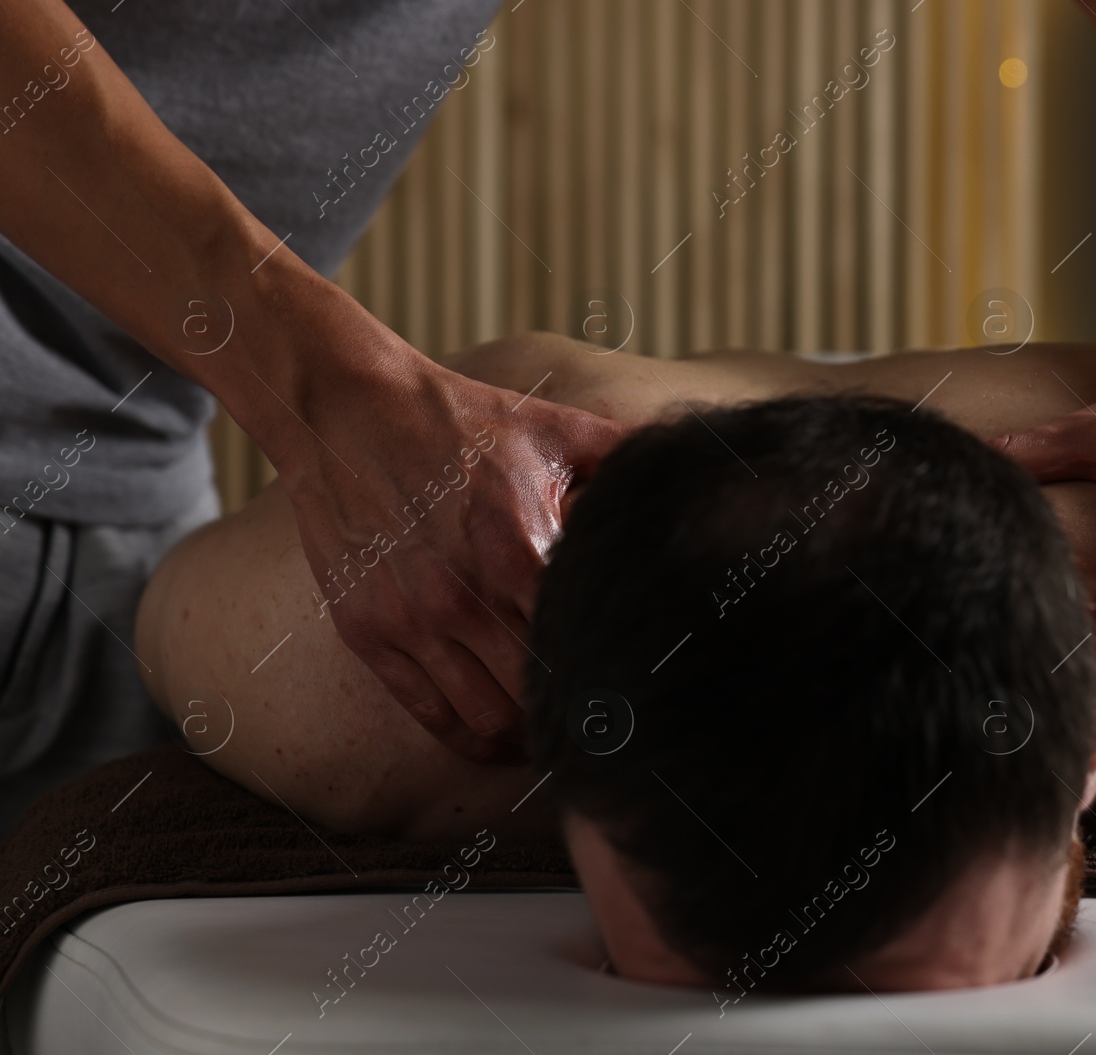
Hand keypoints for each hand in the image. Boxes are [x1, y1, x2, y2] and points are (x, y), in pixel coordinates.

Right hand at [279, 352, 629, 762]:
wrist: (348, 409)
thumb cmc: (461, 420)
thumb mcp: (555, 428)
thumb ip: (624, 458)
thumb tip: (692, 469)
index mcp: (519, 549)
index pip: (580, 646)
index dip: (613, 674)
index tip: (635, 686)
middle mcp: (463, 596)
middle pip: (540, 697)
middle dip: (578, 716)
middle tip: (605, 721)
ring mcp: (410, 620)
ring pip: (486, 722)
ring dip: (526, 739)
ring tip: (555, 735)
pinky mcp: (368, 632)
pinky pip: (429, 714)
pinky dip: (470, 738)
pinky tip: (500, 735)